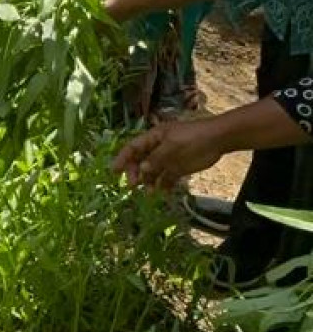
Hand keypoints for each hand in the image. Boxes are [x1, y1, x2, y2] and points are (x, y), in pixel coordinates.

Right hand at [113, 116, 227, 190]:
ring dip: (149, 182)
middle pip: (140, 161)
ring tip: (150, 192)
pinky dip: (164, 186)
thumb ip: (156, 159)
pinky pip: (167, 178)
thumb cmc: (193, 138)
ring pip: (153, 172)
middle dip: (135, 173)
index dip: (122, 158)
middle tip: (133, 185)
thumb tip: (141, 170)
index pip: (133, 147)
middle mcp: (158, 148)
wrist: (218, 140)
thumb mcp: (172, 147)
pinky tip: (163, 193)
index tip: (114, 172)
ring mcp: (169, 159)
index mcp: (154, 138)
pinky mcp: (179, 168)